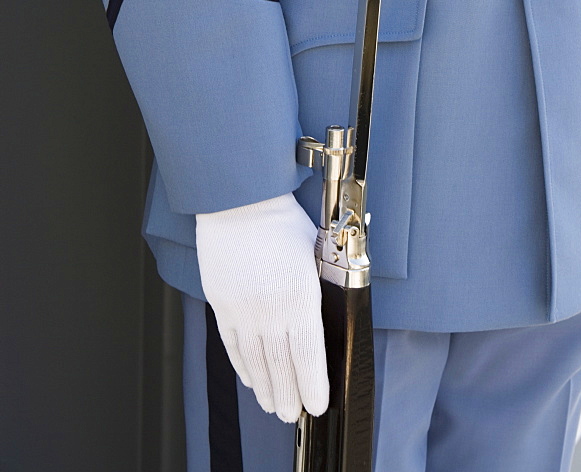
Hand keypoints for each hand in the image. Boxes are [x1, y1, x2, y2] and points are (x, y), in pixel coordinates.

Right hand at [196, 193, 328, 421]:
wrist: (238, 200)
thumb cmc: (281, 219)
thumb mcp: (314, 251)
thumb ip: (318, 285)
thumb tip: (324, 310)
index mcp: (299, 294)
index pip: (309, 353)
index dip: (313, 384)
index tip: (318, 404)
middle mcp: (270, 308)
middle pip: (281, 365)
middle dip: (290, 395)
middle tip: (294, 415)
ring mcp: (242, 308)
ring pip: (255, 362)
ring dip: (266, 388)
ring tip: (274, 406)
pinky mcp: (221, 303)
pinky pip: (232, 345)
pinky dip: (242, 367)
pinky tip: (251, 379)